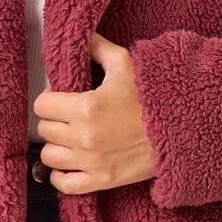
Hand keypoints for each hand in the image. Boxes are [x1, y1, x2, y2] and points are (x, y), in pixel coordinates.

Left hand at [32, 32, 156, 194]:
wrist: (179, 130)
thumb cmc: (152, 97)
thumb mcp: (126, 65)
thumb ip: (98, 49)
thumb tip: (81, 37)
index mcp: (86, 107)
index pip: (42, 105)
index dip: (49, 99)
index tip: (61, 99)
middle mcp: (83, 136)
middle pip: (44, 129)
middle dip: (53, 121)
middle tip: (68, 117)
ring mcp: (91, 162)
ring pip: (49, 156)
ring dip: (56, 146)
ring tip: (69, 139)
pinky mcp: (101, 181)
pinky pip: (64, 184)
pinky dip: (60, 175)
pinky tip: (69, 164)